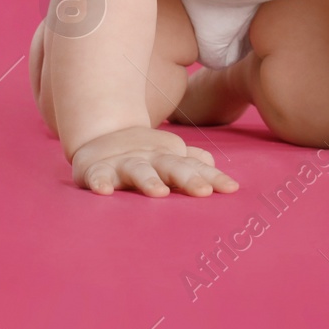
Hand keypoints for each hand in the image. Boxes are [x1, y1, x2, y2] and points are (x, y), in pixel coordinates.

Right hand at [69, 127, 238, 196]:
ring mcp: (124, 163)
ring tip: (159, 193)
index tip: (232, 189)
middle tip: (203, 192)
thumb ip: (193, 164)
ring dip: (149, 181)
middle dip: (188, 178)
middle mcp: (150, 159)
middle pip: (172, 167)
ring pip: (138, 171)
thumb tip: (215, 166)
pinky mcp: (97, 169)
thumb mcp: (170, 157)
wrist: (100, 135)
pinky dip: (100, 182)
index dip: (214, 178)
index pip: (195, 168)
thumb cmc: (144, 155)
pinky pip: (98, 176)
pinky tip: (103, 191)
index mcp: (170, 158)